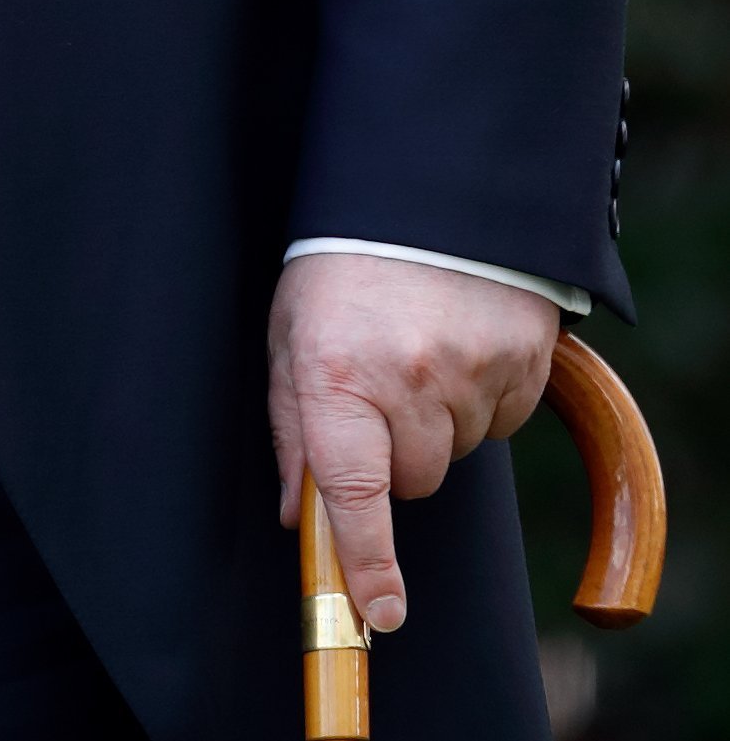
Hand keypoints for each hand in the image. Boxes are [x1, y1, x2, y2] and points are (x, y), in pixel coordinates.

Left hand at [269, 251, 558, 633]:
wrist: (421, 196)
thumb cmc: (339, 267)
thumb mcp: (290, 335)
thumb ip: (290, 427)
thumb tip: (298, 515)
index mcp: (336, 374)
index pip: (352, 492)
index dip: (366, 560)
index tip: (379, 613)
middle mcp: (406, 380)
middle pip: (413, 480)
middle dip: (393, 452)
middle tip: (374, 386)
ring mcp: (470, 374)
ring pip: (454, 452)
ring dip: (435, 420)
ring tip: (412, 348)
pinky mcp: (520, 366)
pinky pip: (498, 422)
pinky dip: (476, 397)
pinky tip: (453, 343)